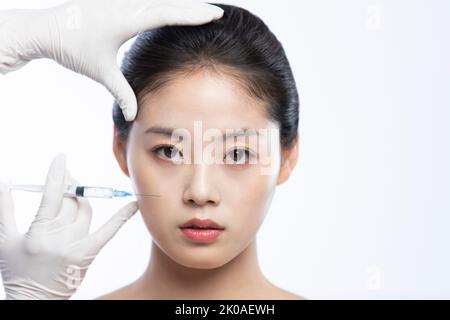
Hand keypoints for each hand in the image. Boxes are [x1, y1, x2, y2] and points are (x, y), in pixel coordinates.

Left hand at [0, 0, 223, 120]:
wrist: (43, 29)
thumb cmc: (71, 47)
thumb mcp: (101, 72)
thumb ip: (122, 93)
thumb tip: (134, 116)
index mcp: (127, 18)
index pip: (169, 13)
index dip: (193, 14)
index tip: (214, 14)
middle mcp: (126, 4)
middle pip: (168, 2)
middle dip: (193, 7)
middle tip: (216, 12)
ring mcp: (119, 0)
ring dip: (179, 4)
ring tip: (198, 11)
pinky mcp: (114, 1)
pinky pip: (144, 1)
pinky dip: (162, 5)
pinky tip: (169, 9)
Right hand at [0, 154, 137, 298]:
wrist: (34, 299)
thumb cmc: (16, 269)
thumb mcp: (5, 239)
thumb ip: (5, 209)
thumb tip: (5, 182)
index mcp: (38, 232)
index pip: (51, 196)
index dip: (57, 175)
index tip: (62, 158)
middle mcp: (60, 238)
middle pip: (69, 200)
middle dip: (67, 185)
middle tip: (65, 177)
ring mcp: (77, 245)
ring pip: (84, 210)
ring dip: (80, 198)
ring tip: (72, 193)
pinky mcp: (90, 253)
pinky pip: (109, 230)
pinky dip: (122, 216)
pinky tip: (134, 203)